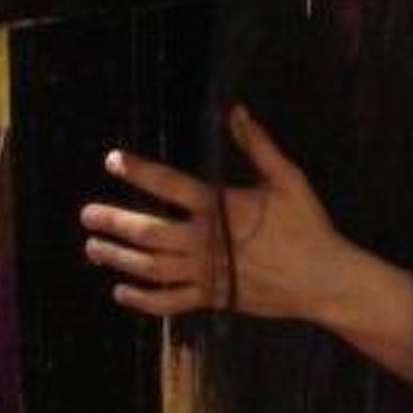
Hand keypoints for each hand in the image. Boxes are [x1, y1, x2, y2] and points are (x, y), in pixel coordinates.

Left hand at [82, 105, 350, 323]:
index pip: (170, 185)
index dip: (138, 171)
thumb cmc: (308, 226)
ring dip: (118, 258)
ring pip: (151, 268)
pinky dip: (142, 300)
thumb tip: (236, 110)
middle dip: (113, 221)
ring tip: (93, 248)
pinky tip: (121, 292)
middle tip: (86, 214)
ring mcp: (207, 274)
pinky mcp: (213, 299)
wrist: (325, 281)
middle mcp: (207, 242)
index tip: (112, 160)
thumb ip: (258, 146)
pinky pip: (170, 302)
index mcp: (222, 209)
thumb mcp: (288, 180)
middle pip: (148, 232)